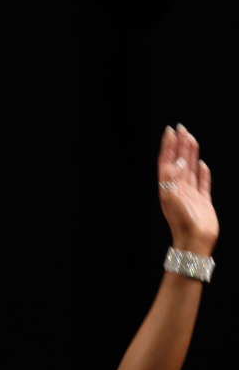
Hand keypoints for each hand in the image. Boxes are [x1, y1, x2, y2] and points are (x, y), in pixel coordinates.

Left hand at [158, 124, 217, 255]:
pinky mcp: (202, 202)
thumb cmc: (181, 221)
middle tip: (182, 129)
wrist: (194, 241)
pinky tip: (202, 164)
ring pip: (189, 169)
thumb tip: (178, 159)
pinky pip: (202, 183)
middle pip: (178, 162)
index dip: (168, 146)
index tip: (171, 131)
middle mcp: (177, 189)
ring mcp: (190, 195)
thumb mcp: (172, 196)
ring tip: (191, 140)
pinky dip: (202, 173)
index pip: (166, 162)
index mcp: (167, 188)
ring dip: (190, 154)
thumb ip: (173, 176)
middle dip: (179, 145)